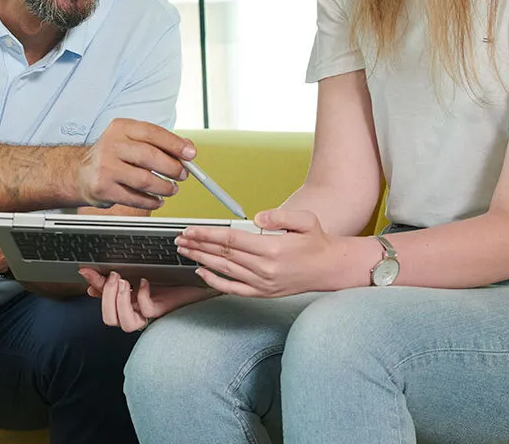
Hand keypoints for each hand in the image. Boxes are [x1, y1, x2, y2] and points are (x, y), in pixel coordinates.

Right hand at [77, 119, 195, 209]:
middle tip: (183, 175)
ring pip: (145, 180)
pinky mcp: (103, 188)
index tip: (191, 154)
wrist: (79, 173)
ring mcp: (106, 168)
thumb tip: (188, 149)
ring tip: (171, 189)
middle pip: (150, 156)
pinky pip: (135, 198)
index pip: (153, 133)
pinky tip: (157, 200)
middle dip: (172, 168)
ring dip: (164, 187)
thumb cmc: (112, 156)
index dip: (175, 144)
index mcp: (121, 128)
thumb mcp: (132, 140)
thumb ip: (160, 142)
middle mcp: (112, 145)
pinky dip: (151, 201)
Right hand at [78, 268, 214, 331]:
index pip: (103, 303)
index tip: (86, 270)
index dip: (94, 288)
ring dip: (122, 302)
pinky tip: (146, 282)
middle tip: (116, 277)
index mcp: (127, 304)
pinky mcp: (162, 310)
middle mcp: (136, 312)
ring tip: (127, 283)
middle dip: (107, 298)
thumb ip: (114, 279)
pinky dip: (143, 295)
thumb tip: (91, 280)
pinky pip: (147, 310)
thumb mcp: (136, 274)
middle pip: (110, 320)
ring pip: (126, 324)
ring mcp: (148, 314)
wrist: (194, 280)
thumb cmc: (167, 278)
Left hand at [175, 209, 343, 297]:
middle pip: (223, 254)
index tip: (191, 230)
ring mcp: (262, 283)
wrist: (329, 269)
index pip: (231, 239)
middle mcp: (265, 268)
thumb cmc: (316, 242)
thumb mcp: (305, 220)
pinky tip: (202, 273)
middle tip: (180, 239)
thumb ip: (280, 216)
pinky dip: (215, 282)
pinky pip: (233, 288)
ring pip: (225, 270)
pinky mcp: (263, 293)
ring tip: (185, 251)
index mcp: (272, 249)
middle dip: (198, 245)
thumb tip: (257, 218)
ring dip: (202, 260)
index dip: (208, 234)